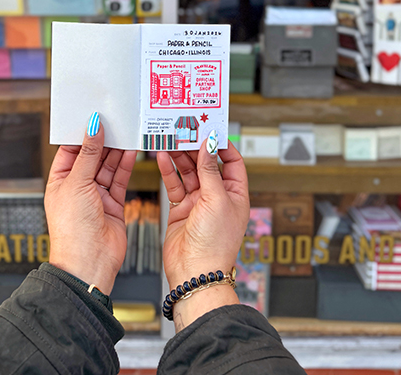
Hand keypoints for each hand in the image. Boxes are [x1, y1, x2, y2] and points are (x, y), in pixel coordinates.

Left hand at [45, 114, 136, 293]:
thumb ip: (88, 155)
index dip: (82, 135)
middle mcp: (77, 188)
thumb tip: (92, 129)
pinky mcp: (113, 203)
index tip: (95, 118)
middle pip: (92, 157)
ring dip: (117, 151)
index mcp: (59, 182)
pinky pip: (120, 179)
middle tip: (116, 122)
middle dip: (103, 141)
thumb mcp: (77, 184)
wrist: (90, 262)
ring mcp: (96, 196)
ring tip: (127, 133)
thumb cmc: (73, 230)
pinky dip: (126, 165)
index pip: (71, 151)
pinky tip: (132, 152)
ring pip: (108, 166)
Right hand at [158, 134, 249, 329]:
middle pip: (208, 164)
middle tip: (185, 130)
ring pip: (190, 172)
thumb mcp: (216, 199)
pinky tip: (163, 157)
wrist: (194, 271)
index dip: (222, 145)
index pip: (232, 162)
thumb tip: (211, 144)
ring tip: (170, 139)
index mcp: (237, 194)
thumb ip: (210, 170)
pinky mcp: (181, 209)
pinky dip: (169, 170)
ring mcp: (199, 203)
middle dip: (196, 147)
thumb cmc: (215, 243)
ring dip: (181, 156)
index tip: (209, 129)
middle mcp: (218, 197)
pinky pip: (175, 184)